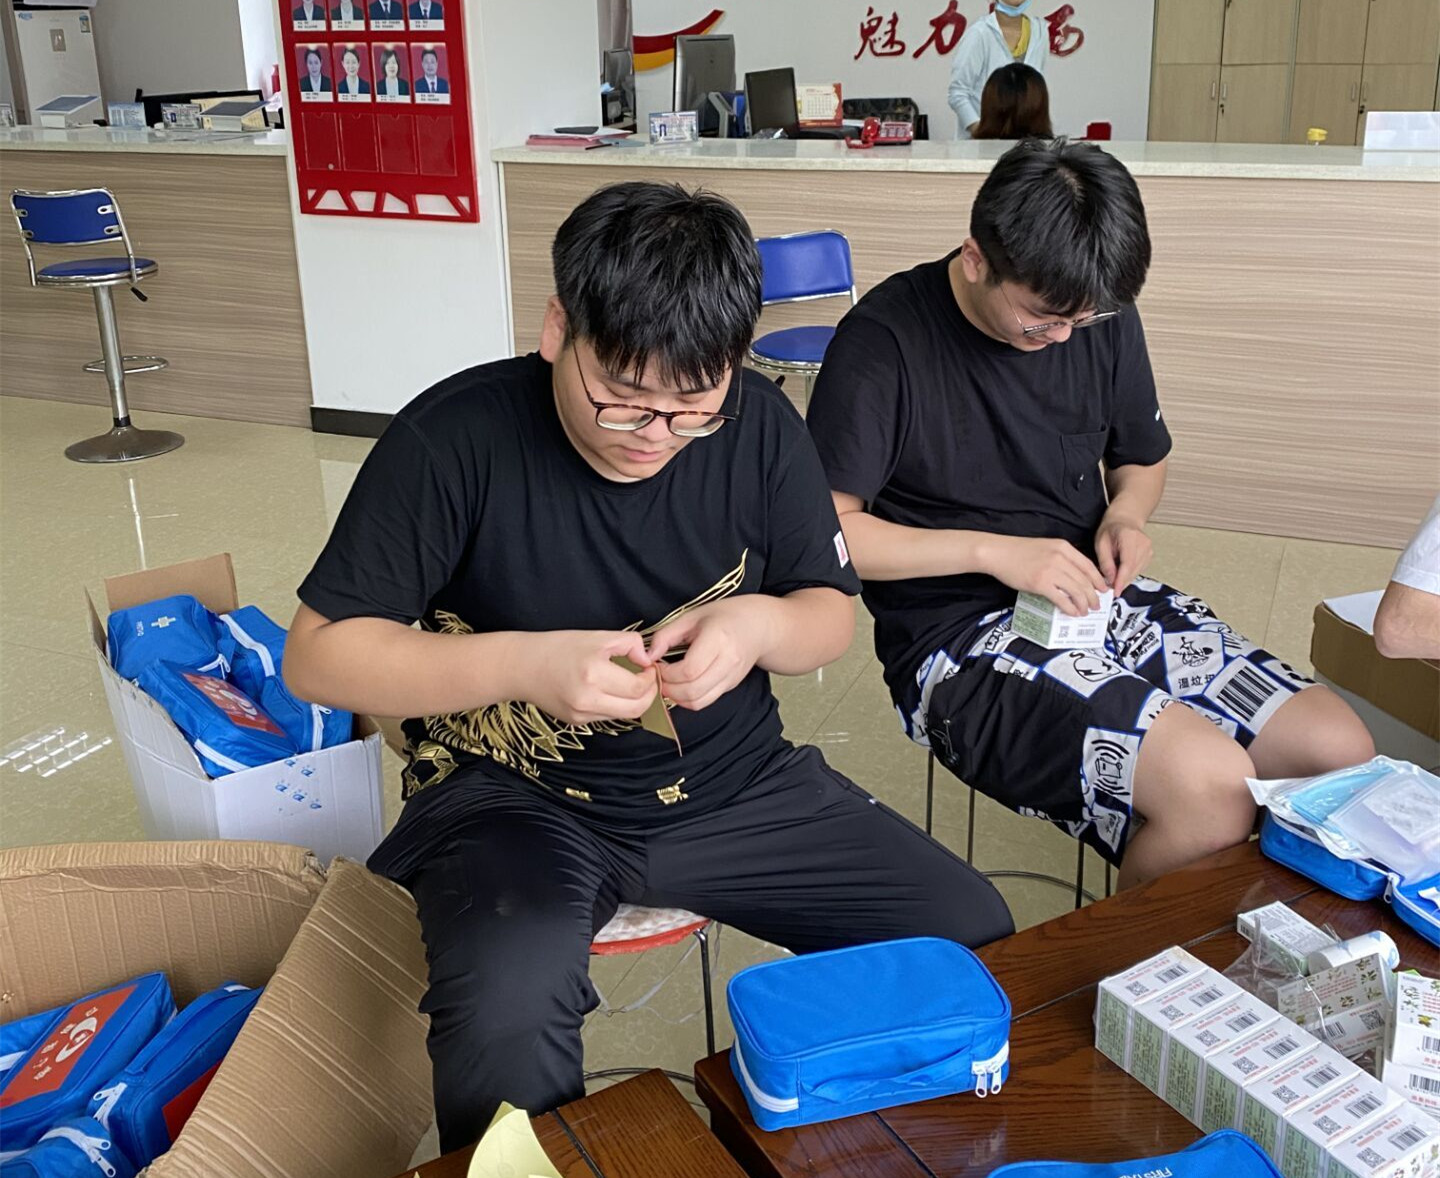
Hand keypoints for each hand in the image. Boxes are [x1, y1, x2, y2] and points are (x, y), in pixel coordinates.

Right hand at [520, 631, 656, 725]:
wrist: (523, 667)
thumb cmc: (559, 647)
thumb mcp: (597, 636)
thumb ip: (629, 644)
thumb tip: (647, 660)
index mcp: (593, 674)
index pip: (637, 688)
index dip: (650, 679)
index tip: (648, 668)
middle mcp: (587, 699)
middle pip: (636, 709)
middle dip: (649, 695)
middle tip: (647, 680)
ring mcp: (581, 714)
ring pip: (623, 715)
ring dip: (633, 701)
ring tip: (629, 683)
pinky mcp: (576, 722)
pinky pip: (606, 716)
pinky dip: (615, 705)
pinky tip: (607, 690)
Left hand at [647, 598, 773, 711]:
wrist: (759, 626)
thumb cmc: (723, 616)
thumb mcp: (691, 616)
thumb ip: (666, 635)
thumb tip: (648, 656)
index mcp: (718, 639)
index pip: (689, 669)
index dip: (667, 673)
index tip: (657, 665)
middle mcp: (728, 661)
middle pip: (693, 690)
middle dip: (669, 688)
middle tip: (657, 678)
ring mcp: (731, 677)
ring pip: (699, 701)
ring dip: (677, 698)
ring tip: (667, 683)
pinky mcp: (731, 686)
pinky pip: (706, 701)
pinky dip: (688, 700)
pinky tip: (681, 687)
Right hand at [979, 535, 1108, 616]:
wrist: (998, 553)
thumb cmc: (1018, 551)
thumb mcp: (1046, 547)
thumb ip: (1061, 558)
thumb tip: (1074, 577)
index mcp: (1064, 547)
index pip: (1088, 566)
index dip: (1098, 580)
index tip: (1103, 589)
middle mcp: (1060, 558)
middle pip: (1085, 580)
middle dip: (1093, 596)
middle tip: (1095, 605)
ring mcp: (1051, 571)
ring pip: (1076, 591)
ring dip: (1083, 604)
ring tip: (1085, 611)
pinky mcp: (1040, 583)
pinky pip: (1061, 599)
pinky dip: (1070, 608)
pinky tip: (1072, 612)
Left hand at [1094, 512, 1152, 594]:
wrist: (1124, 521)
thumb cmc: (1110, 530)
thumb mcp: (1101, 544)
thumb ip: (1105, 562)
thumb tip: (1110, 580)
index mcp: (1130, 537)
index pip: (1127, 563)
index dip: (1121, 579)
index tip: (1116, 591)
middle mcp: (1143, 543)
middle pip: (1133, 569)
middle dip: (1120, 581)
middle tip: (1109, 586)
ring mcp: (1149, 549)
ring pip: (1136, 572)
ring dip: (1124, 578)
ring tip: (1113, 575)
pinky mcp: (1150, 555)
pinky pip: (1139, 570)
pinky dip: (1129, 574)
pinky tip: (1121, 570)